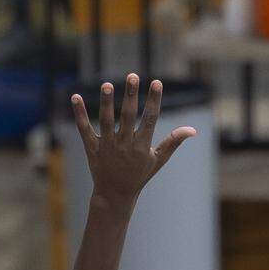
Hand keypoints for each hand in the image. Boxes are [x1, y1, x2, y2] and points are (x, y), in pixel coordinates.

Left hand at [71, 73, 196, 203]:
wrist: (115, 194)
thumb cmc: (139, 174)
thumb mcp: (158, 160)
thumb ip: (173, 142)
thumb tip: (192, 130)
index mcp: (142, 147)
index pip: (150, 119)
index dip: (154, 100)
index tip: (157, 82)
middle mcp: (125, 145)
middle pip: (128, 116)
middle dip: (131, 96)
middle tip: (133, 75)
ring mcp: (107, 146)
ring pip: (106, 121)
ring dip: (106, 103)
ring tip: (107, 84)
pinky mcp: (92, 148)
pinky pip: (84, 129)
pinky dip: (80, 114)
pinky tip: (75, 97)